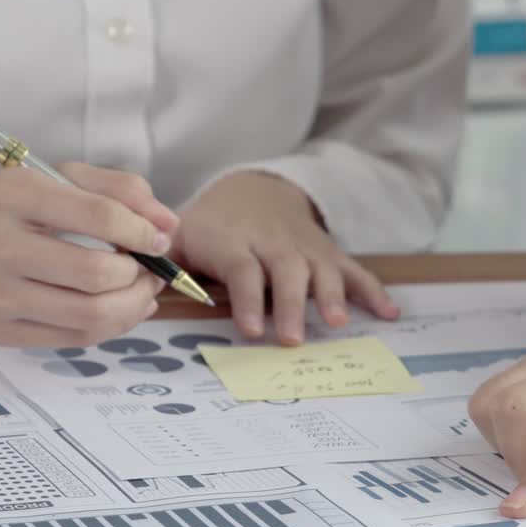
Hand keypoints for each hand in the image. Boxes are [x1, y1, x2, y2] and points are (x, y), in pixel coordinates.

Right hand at [0, 164, 178, 346]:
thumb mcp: (46, 178)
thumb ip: (114, 190)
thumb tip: (168, 224)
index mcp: (12, 195)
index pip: (97, 216)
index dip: (142, 232)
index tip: (158, 237)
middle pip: (96, 275)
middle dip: (140, 275)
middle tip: (151, 267)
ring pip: (89, 316)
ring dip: (132, 306)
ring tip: (141, 290)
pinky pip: (72, 338)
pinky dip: (110, 326)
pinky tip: (119, 309)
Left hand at [172, 171, 398, 344]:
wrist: (255, 187)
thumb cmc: (211, 226)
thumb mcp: (179, 236)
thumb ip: (162, 262)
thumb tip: (135, 285)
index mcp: (233, 242)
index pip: (243, 269)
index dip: (249, 299)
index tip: (253, 329)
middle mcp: (272, 243)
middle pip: (286, 272)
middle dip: (292, 305)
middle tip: (293, 339)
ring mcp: (304, 247)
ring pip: (321, 269)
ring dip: (332, 295)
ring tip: (338, 323)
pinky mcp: (328, 253)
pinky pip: (353, 270)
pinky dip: (373, 290)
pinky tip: (390, 313)